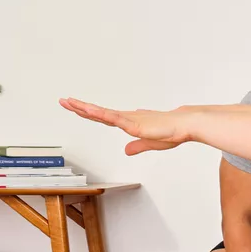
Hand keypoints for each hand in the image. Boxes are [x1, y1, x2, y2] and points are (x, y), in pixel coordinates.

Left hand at [59, 98, 190, 154]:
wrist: (186, 124)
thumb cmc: (173, 132)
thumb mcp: (152, 144)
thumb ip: (137, 146)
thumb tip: (126, 150)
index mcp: (129, 122)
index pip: (104, 117)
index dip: (89, 113)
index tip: (75, 108)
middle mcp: (126, 118)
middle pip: (98, 113)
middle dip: (80, 107)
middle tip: (64, 101)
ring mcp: (129, 119)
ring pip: (101, 113)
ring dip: (84, 108)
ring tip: (68, 102)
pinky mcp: (134, 123)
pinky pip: (112, 117)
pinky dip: (99, 114)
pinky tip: (88, 110)